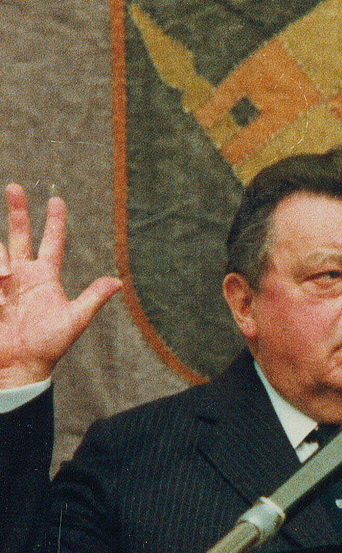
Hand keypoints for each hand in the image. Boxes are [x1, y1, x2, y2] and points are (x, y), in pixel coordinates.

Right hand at [0, 184, 121, 387]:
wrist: (17, 366)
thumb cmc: (47, 346)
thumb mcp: (74, 320)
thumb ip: (93, 298)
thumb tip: (119, 280)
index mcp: (45, 278)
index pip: (51, 242)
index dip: (54, 221)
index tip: (56, 199)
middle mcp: (22, 274)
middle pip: (20, 235)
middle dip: (17, 211)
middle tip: (14, 186)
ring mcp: (1, 282)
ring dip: (0, 261)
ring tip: (3, 287)